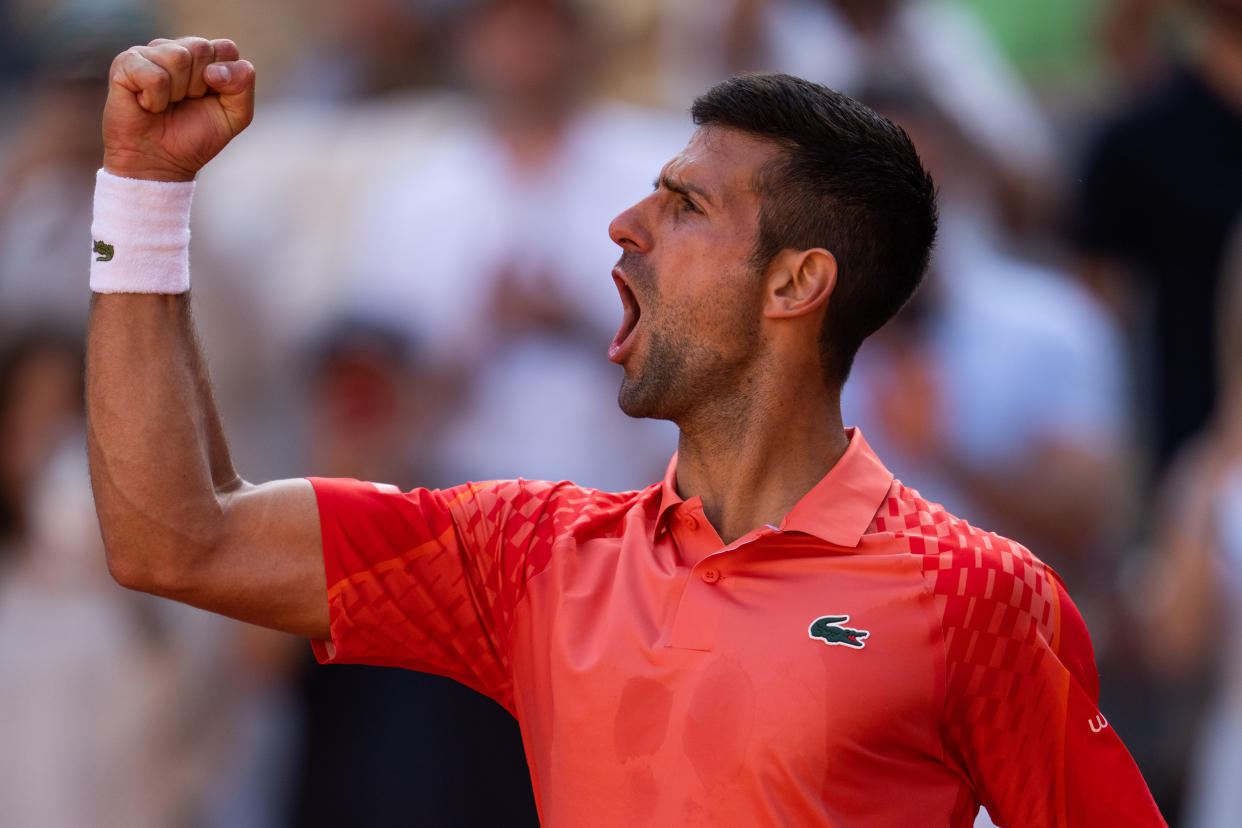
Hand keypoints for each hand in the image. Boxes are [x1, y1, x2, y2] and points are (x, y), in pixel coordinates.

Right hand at [102, 37, 254, 181]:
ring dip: (177, 93)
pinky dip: (155, 100)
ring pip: (178, 58)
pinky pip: (154, 76)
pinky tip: (147, 105)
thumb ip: (243, 84)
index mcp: (204, 57)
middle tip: (185, 103)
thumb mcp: (235, 115)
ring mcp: (149, 53)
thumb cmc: (194, 137)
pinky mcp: (125, 64)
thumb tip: (213, 69)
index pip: (226, 48)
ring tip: (166, 105)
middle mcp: (176, 49)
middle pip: (202, 48)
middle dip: (200, 86)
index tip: (210, 99)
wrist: (159, 162)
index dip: (225, 78)